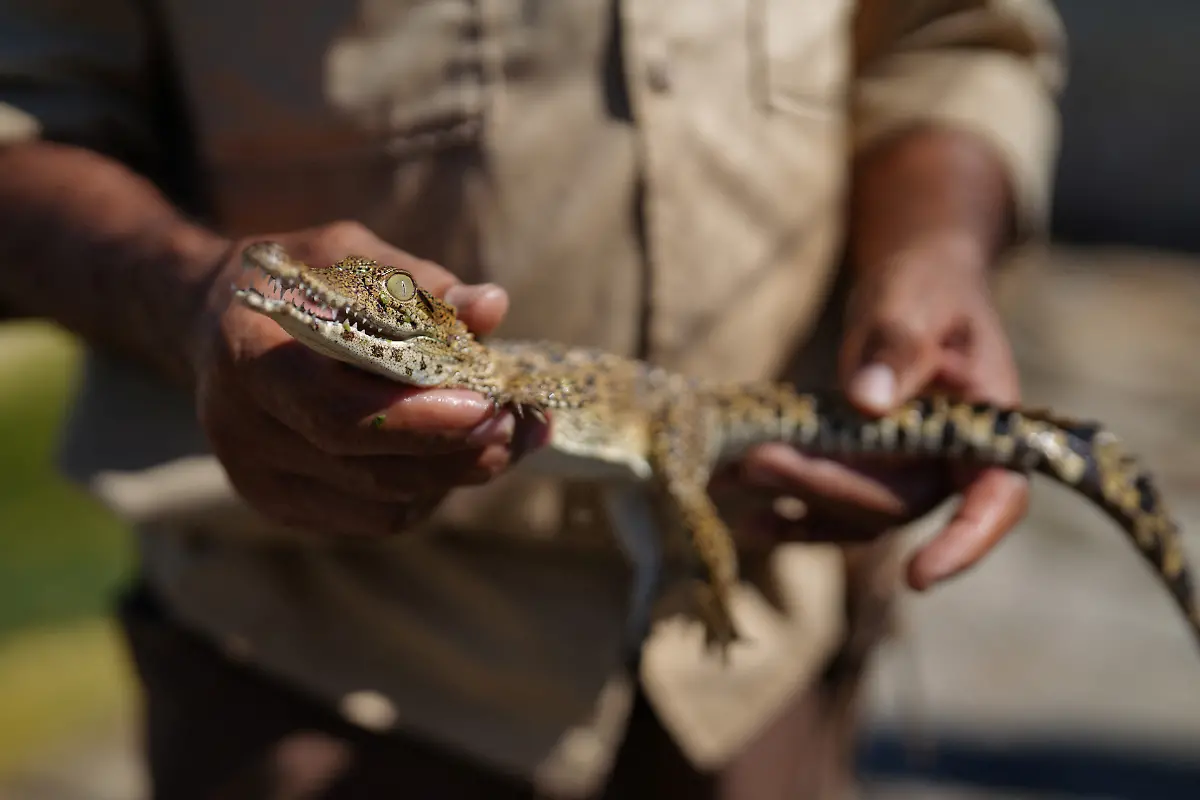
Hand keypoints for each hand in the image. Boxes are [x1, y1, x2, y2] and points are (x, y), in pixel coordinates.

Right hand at [188, 221, 544, 537]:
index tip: (485, 405)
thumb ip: (418, 285)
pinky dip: (426, 491)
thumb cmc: (294, 279)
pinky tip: (455, 455)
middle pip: (369, 470)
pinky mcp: (282, 506)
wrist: (214, 322)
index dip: (417, 420)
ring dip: (454, 475)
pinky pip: (373, 518)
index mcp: (249, 360)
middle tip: (517, 423)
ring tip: (506, 436)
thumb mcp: (348, 255)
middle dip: (456, 451)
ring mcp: (259, 479)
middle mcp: (242, 432)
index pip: (339, 415)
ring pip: (381, 504)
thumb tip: (492, 307)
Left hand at [733, 234, 1027, 590]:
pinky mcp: (865, 474)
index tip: (919, 578)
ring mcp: (907, 474)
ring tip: (735, 468)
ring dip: (797, 496)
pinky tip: (741, 513)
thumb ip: (899, 347)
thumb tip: (868, 403)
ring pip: (856, 512)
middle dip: (828, 486)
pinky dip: (787, 516)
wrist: (912, 289)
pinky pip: (829, 511)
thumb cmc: (926, 289)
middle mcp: (951, 464)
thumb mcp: (915, 302)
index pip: (996, 500)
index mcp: (989, 428)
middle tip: (760, 457)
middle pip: (899, 503)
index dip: (965, 544)